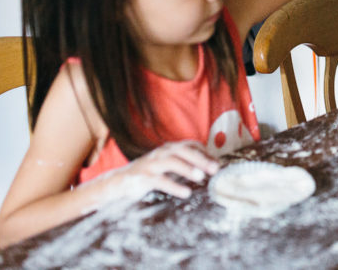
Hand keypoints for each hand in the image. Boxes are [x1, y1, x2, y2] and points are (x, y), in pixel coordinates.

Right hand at [106, 140, 220, 200]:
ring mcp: (151, 164)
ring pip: (171, 161)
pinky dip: (174, 186)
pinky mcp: (143, 178)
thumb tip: (210, 169)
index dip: (205, 152)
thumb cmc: (150, 174)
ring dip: (188, 168)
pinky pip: (160, 180)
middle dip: (201, 159)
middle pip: (183, 151)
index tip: (218, 163)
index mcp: (169, 149)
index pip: (190, 145)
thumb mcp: (168, 167)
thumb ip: (185, 165)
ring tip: (201, 177)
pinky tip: (186, 193)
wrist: (119, 182)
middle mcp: (161, 153)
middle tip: (215, 169)